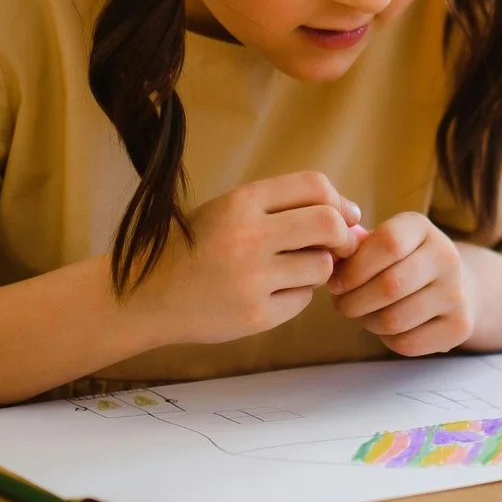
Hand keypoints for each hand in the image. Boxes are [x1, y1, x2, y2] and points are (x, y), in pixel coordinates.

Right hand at [128, 172, 360, 349]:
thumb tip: (354, 219)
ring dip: (316, 268)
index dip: (339, 201)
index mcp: (241, 201)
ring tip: (289, 270)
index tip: (344, 216)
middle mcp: (248, 236)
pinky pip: (302, 300)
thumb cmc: (197, 247)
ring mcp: (252, 279)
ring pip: (320, 266)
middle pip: (329, 224)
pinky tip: (269, 293)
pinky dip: (296, 295)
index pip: (314, 186)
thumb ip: (285, 209)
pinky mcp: (256, 316)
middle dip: (343, 236)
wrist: (148, 295)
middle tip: (337, 247)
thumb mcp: (230, 211)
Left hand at [327, 214, 476, 356]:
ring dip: (367, 321)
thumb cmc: (401, 263)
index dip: (354, 267)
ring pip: (395, 319)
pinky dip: (386, 339)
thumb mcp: (383, 243)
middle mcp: (447, 256)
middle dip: (353, 301)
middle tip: (341, 304)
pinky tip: (386, 327)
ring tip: (362, 314)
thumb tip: (328, 259)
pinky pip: (407, 342)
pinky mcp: (459, 326)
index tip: (336, 282)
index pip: (388, 242)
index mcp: (422, 227)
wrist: (456, 285)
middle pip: (389, 285)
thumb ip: (355, 248)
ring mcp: (457, 293)